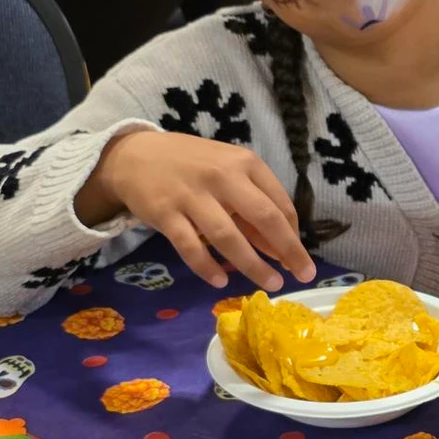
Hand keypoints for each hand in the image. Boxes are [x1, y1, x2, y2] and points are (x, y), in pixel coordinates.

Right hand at [77, 130, 314, 289]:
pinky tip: (220, 281)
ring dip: (253, 265)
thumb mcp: (228, 173)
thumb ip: (253, 206)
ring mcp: (192, 194)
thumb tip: (281, 248)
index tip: (299, 257)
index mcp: (244, 163)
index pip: (279, 202)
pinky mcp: (165, 213)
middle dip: (288, 250)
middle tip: (303, 274)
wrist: (135, 155)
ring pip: (229, 237)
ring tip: (271, 284)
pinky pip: (190, 247)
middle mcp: (222, 175)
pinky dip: (207, 267)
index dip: (293, 234)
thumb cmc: (192, 166)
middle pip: (263, 217)